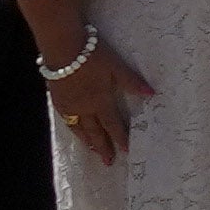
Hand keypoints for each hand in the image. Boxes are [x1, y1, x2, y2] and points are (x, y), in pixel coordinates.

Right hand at [45, 37, 150, 163]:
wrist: (62, 47)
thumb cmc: (92, 56)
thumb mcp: (116, 67)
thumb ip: (132, 82)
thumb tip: (152, 94)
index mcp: (100, 101)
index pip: (112, 125)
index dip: (120, 138)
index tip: (125, 151)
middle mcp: (83, 107)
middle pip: (94, 131)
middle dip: (102, 147)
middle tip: (108, 162)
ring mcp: (68, 104)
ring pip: (79, 128)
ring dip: (87, 140)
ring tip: (92, 150)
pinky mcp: (57, 98)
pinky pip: (66, 120)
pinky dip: (73, 128)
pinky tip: (75, 130)